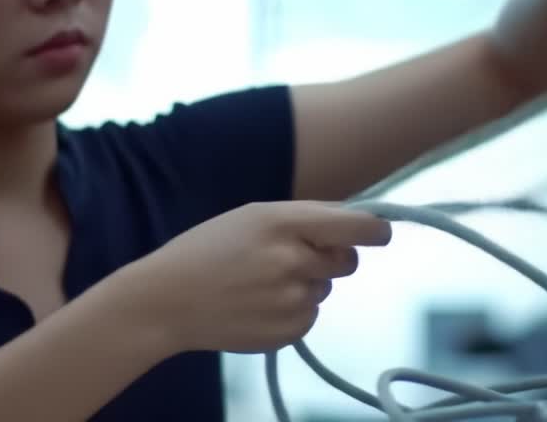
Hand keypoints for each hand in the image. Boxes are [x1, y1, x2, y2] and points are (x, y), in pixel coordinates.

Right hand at [132, 201, 391, 353]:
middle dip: (330, 257)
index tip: (380, 233)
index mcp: (285, 222)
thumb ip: (305, 218)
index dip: (375, 230)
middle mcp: (294, 260)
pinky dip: (292, 310)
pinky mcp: (288, 330)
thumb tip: (356, 225)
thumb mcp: (253, 216)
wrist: (166, 300)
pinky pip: (310, 315)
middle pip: (347, 260)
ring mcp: (292, 299)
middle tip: (291, 257)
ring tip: (260, 283)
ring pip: (324, 288)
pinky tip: (257, 304)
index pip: (357, 226)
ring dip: (305, 284)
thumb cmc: (208, 250)